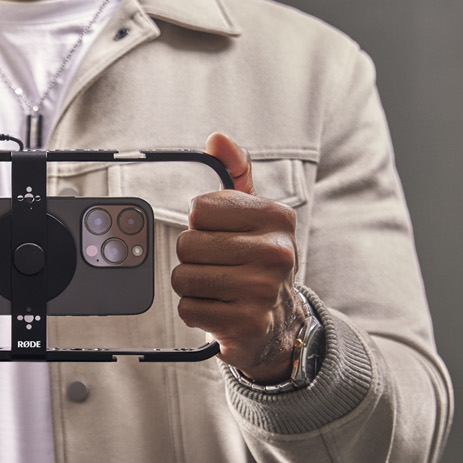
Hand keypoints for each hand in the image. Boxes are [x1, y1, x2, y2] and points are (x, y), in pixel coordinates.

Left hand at [171, 132, 308, 383]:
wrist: (279, 323)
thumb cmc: (258, 260)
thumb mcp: (255, 214)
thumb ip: (237, 171)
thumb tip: (218, 139)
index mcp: (277, 217)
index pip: (200, 208)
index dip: (202, 224)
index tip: (223, 236)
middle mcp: (277, 252)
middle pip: (188, 244)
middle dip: (194, 258)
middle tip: (219, 267)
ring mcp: (264, 290)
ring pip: (183, 277)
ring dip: (192, 285)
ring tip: (218, 288)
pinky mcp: (248, 324)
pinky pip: (189, 308)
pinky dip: (196, 311)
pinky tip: (219, 309)